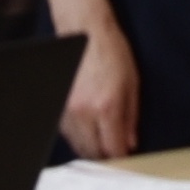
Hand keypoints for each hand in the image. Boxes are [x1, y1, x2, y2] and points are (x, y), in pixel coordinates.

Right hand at [57, 24, 139, 160]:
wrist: (85, 31)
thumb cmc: (112, 52)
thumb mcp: (132, 83)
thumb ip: (131, 117)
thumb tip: (129, 142)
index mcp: (106, 106)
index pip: (112, 149)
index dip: (120, 158)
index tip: (125, 156)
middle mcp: (84, 112)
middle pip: (92, 152)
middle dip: (105, 156)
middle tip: (114, 150)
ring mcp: (67, 110)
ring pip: (78, 145)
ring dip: (91, 147)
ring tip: (102, 139)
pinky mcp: (57, 106)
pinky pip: (68, 133)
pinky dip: (79, 136)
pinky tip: (89, 127)